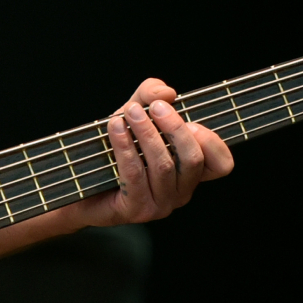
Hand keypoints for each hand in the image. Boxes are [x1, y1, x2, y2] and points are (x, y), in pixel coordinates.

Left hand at [71, 78, 234, 227]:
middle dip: (175, 128)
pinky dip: (125, 147)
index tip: (191, 120)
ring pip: (164, 166)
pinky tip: (115, 127)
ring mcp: (160, 204)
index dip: (212, 141)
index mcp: (190, 172)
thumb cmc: (115, 146)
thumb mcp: (136, 113)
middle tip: (154, 108)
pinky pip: (135, 175)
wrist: (81, 180)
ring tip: (130, 112)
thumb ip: (151, 95)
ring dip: (147, 134)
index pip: (221, 163)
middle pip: (192, 159)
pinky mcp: (135, 209)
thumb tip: (166, 92)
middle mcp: (180, 192)